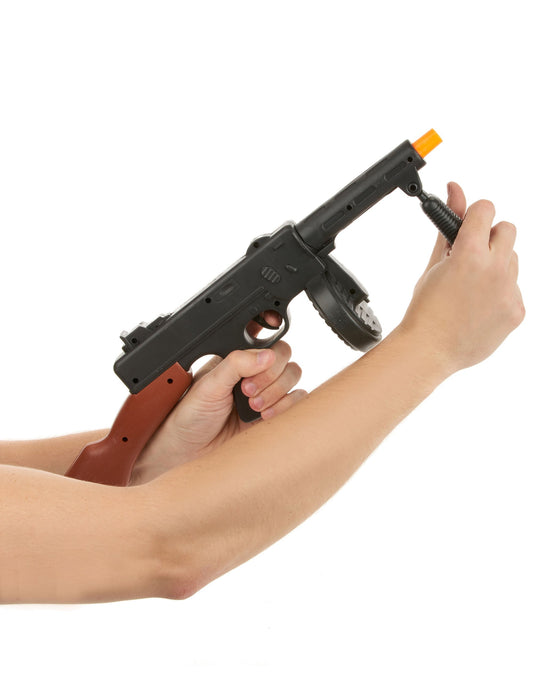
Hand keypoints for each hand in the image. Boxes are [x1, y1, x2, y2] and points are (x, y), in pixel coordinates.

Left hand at [130, 312, 306, 484]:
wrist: (189, 451)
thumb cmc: (191, 415)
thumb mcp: (210, 385)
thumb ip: (237, 364)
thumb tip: (266, 355)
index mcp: (237, 359)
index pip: (265, 340)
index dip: (269, 347)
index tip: (259, 364)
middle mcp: (254, 373)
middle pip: (285, 357)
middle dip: (271, 375)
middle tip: (248, 391)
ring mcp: (266, 392)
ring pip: (293, 377)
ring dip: (277, 391)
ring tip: (254, 406)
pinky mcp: (274, 413)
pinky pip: (297, 401)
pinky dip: (287, 406)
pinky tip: (265, 416)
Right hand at [400, 182, 524, 374]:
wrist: (430, 350)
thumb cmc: (425, 309)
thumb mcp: (434, 263)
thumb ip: (449, 224)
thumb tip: (455, 190)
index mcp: (469, 254)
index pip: (486, 209)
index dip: (475, 215)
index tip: (469, 225)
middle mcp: (494, 269)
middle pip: (508, 230)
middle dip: (490, 237)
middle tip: (471, 256)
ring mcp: (509, 291)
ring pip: (513, 260)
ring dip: (497, 265)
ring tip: (472, 287)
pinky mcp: (517, 310)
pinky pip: (515, 289)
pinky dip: (500, 292)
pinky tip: (480, 305)